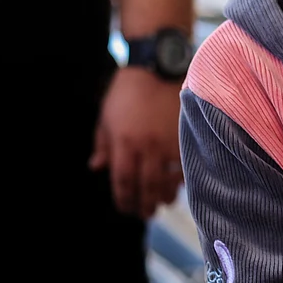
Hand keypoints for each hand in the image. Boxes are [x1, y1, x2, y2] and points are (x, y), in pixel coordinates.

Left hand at [89, 67, 182, 218]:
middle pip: (145, 185)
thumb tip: (96, 168)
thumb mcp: (107, 117)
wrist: (157, 68)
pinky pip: (185, 165)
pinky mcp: (185, 136)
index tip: (125, 207)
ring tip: (162, 203)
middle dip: (144, 204)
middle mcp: (146, 146)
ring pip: (168, 179)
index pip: (122, 180)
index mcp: (124, 142)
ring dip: (164, 195)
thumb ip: (103, 144)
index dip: (123, 198)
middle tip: (144, 214)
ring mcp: (168, 142)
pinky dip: (182, 178)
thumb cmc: (127, 92)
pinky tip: (179, 184)